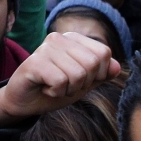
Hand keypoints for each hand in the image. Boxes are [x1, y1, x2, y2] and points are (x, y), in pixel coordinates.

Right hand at [0, 30, 117, 126]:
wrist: (24, 102)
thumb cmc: (53, 89)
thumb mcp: (83, 84)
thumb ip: (100, 74)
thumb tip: (117, 67)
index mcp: (73, 39)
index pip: (103, 53)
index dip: (97, 74)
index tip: (78, 80)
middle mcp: (59, 38)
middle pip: (92, 64)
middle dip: (82, 84)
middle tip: (65, 85)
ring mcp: (45, 48)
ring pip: (77, 74)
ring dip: (68, 89)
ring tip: (54, 86)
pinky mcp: (34, 62)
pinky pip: (60, 81)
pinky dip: (55, 92)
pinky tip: (45, 88)